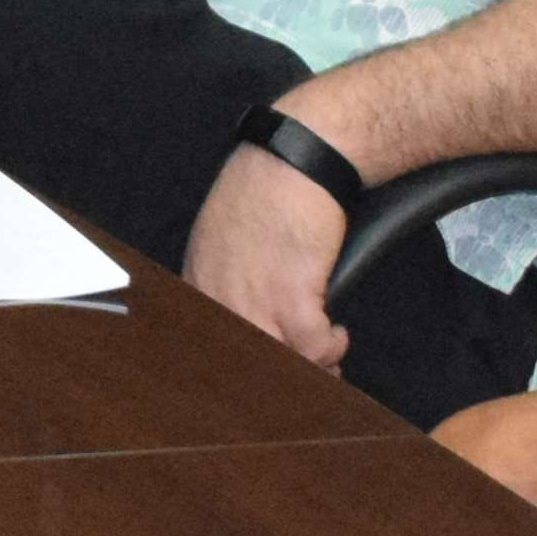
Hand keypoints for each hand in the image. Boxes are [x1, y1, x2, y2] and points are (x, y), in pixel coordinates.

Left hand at [183, 139, 352, 372]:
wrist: (297, 160)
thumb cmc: (267, 189)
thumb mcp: (222, 233)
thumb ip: (221, 274)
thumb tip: (236, 306)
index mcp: (199, 282)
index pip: (208, 342)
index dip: (238, 366)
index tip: (262, 371)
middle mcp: (219, 298)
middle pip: (245, 360)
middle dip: (280, 374)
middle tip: (304, 376)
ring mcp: (253, 302)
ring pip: (280, 362)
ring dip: (310, 366)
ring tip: (326, 361)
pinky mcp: (292, 299)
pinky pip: (313, 348)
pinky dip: (330, 346)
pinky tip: (337, 334)